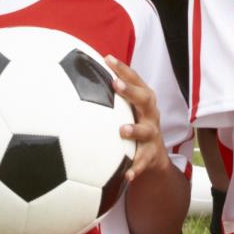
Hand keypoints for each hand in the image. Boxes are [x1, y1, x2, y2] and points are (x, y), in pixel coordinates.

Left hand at [106, 55, 168, 180]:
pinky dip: (136, 169)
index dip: (123, 69)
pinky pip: (143, 163)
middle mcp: (150, 115)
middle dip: (131, 90)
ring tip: (123, 130)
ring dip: (135, 129)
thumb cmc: (134, 125)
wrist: (154, 157)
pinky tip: (126, 175)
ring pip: (146, 131)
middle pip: (145, 99)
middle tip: (115, 84)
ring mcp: (152, 135)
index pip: (135, 80)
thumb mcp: (125, 109)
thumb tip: (79, 76)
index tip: (107, 58)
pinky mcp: (151, 156)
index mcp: (144, 100)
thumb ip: (109, 96)